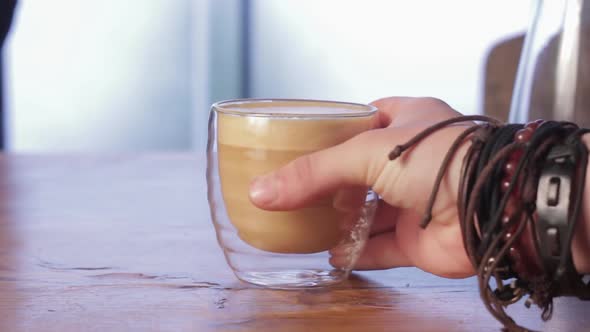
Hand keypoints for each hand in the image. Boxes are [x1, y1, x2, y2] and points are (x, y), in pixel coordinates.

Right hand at [248, 97, 473, 277]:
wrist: (491, 207)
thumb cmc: (439, 158)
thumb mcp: (367, 153)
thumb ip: (313, 172)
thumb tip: (261, 191)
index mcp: (408, 121)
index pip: (364, 120)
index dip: (335, 130)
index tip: (303, 141)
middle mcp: (412, 160)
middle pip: (361, 171)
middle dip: (331, 182)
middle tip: (295, 189)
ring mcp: (415, 201)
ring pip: (368, 212)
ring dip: (340, 220)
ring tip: (305, 224)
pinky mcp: (418, 239)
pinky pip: (380, 247)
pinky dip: (356, 253)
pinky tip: (332, 256)